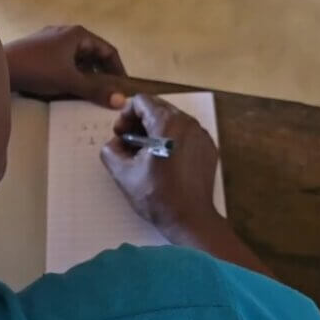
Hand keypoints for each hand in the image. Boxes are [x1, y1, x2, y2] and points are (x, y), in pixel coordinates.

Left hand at [5, 25, 127, 108]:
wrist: (0, 67)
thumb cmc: (38, 69)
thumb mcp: (69, 81)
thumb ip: (95, 91)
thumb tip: (121, 101)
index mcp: (78, 34)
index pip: (108, 50)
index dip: (118, 70)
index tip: (124, 88)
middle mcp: (67, 33)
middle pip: (93, 54)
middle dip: (103, 74)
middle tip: (108, 94)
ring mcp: (52, 41)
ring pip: (78, 59)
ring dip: (87, 76)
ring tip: (91, 94)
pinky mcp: (40, 51)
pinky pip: (64, 62)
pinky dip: (72, 74)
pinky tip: (69, 89)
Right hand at [100, 94, 218, 232]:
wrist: (190, 218)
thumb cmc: (156, 196)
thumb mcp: (122, 173)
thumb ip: (111, 150)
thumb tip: (115, 143)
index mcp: (166, 124)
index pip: (141, 101)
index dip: (125, 114)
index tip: (120, 133)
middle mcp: (187, 123)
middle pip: (157, 107)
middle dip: (139, 121)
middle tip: (129, 142)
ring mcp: (201, 134)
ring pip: (172, 119)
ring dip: (154, 130)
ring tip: (145, 152)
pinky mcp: (208, 147)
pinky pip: (185, 132)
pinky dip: (171, 138)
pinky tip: (164, 160)